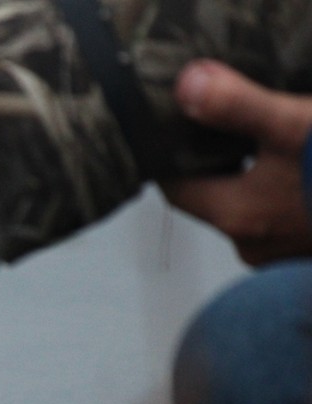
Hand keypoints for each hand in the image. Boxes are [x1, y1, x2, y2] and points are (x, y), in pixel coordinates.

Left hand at [161, 60, 311, 265]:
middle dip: (217, 158)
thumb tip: (185, 85)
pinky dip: (283, 185)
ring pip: (251, 203)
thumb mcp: (297, 125)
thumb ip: (239, 106)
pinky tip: (299, 162)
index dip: (172, 154)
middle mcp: (254, 243)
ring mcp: (286, 250)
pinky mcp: (311, 245)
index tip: (175, 124)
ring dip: (253, 172)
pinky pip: (283, 211)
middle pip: (214, 195)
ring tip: (261, 134)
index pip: (176, 187)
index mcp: (237, 216)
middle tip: (218, 120)